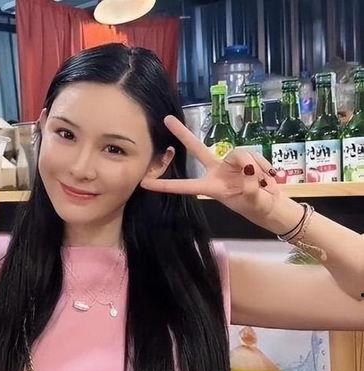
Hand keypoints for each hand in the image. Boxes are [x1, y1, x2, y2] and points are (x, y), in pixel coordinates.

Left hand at [141, 115, 280, 220]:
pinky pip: (252, 155)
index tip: (144, 183)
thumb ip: (251, 187)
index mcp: (211, 187)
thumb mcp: (254, 201)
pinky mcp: (245, 157)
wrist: (271, 203)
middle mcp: (217, 171)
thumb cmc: (257, 206)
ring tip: (264, 183)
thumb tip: (248, 170)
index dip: (165, 185)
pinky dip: (262, 166)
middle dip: (183, 134)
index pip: (184, 186)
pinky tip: (268, 177)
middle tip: (166, 119)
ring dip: (254, 168)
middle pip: (197, 149)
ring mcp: (230, 163)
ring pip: (239, 154)